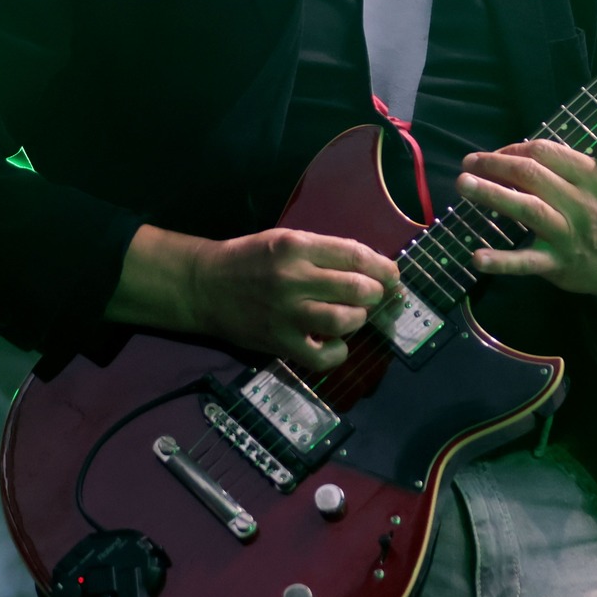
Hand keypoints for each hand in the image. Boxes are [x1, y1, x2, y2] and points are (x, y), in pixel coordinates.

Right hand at [189, 228, 401, 371]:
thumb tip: (372, 268)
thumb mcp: (286, 240)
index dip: (383, 267)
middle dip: (375, 293)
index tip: (391, 274)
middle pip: (358, 288)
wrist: (205, 286)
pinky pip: (324, 356)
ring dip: (358, 318)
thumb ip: (325, 252)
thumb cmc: (250, 259)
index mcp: (296, 247)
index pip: (355, 256)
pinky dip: (338, 351)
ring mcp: (287, 314)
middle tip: (372, 295)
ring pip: (346, 320)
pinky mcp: (280, 343)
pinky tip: (333, 342)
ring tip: (352, 314)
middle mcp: (293, 279)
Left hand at [455, 123, 596, 305]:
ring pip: (527, 210)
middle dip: (496, 165)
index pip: (547, 154)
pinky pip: (527, 263)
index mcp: (593, 178)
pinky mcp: (557, 264)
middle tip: (469, 162)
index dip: (516, 149)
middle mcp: (579, 204)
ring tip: (464, 184)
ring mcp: (566, 235)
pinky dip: (501, 262)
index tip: (497, 153)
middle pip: (532, 177)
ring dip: (492, 195)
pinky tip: (477, 257)